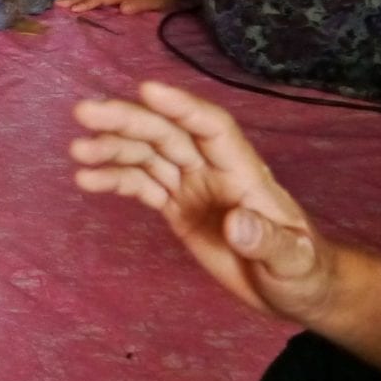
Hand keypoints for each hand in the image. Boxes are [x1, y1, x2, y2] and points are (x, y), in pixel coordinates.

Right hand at [71, 82, 338, 322]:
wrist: (293, 289)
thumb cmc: (303, 271)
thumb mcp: (293, 262)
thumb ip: (267, 242)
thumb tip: (236, 224)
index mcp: (244, 171)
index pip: (212, 127)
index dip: (182, 107)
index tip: (147, 90)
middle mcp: (213, 170)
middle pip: (168, 134)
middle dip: (129, 120)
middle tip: (86, 112)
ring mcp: (192, 186)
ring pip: (148, 155)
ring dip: (113, 148)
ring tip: (77, 150)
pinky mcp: (177, 207)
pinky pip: (141, 185)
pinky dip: (114, 179)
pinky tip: (86, 179)